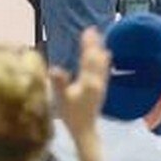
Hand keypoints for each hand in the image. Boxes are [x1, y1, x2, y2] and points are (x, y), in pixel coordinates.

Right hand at [48, 27, 109, 160]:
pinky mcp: (102, 89)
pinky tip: (107, 55)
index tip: (87, 31)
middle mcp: (97, 81)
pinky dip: (105, 60)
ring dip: (100, 49)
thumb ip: (59, 83)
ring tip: (99, 38)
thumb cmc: (72, 116)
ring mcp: (101, 85)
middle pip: (96, 58)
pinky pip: (105, 70)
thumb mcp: (62, 100)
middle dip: (94, 43)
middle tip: (92, 29)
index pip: (88, 59)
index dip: (88, 44)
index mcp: (88, 82)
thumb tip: (54, 68)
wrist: (85, 130)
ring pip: (102, 63)